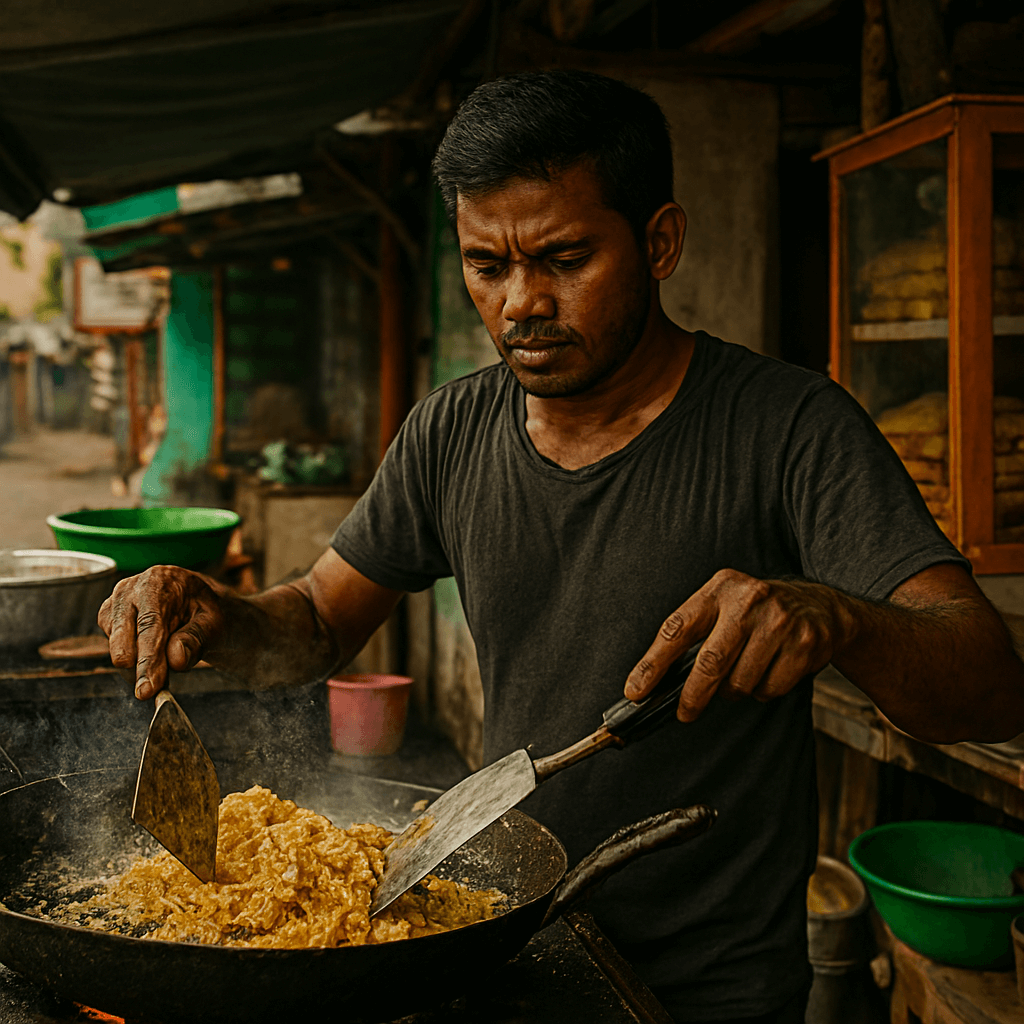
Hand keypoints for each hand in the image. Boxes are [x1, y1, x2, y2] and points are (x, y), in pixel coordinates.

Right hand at [98, 565, 225, 699]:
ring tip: (166, 664)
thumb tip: (176, 659)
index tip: (147, 689)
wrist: (193, 600)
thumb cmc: (203, 610)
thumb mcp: (212, 622)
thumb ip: (196, 638)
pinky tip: (153, 655)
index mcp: (158, 582)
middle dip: (138, 670)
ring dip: (139, 666)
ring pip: (118, 649)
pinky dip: (134, 662)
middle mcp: (130, 590)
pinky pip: (115, 650)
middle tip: (153, 692)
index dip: (148, 660)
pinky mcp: (107, 620)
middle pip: (124, 639)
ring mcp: (114, 604)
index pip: (150, 625)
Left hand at [624, 569, 852, 720]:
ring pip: (740, 682)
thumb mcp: (722, 606)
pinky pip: (769, 689)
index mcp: (719, 589)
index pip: (676, 629)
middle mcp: (749, 601)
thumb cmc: (755, 612)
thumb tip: (656, 681)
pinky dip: (763, 690)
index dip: (652, 664)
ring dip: (734, 690)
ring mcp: (779, 622)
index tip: (636, 691)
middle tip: (684, 713)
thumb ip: (694, 635)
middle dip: (692, 696)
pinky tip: (770, 670)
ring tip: (743, 673)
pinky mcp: (804, 644)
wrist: (820, 606)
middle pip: (710, 663)